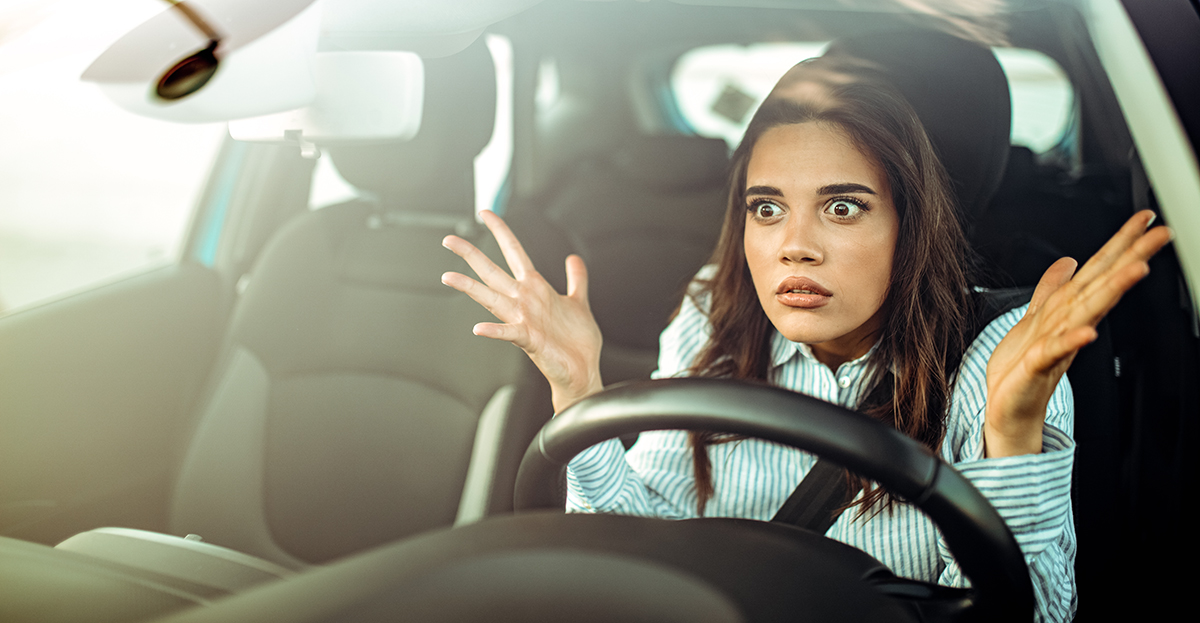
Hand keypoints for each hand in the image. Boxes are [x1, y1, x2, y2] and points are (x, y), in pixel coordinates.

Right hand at [441, 210, 603, 412]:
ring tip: (448, 277)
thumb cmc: (576, 341)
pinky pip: (509, 332)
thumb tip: (574, 259)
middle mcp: (525, 300)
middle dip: (471, 255)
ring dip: (470, 288)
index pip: (514, 252)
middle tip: (449, 241)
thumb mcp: (578, 301)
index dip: (501, 231)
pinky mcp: (529, 339)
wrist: (582, 371)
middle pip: (493, 271)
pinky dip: (494, 331)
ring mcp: (524, 319)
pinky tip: (478, 328)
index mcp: (535, 288)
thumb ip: (575, 279)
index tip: (486, 213)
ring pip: (492, 298)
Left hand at [984, 210, 1171, 456]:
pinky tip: (1088, 333)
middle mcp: (1068, 325)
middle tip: (1161, 236)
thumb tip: (1068, 262)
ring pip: (1087, 312)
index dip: (1119, 245)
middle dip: (1131, 260)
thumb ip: (1051, 290)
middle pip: (1102, 286)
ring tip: (1137, 269)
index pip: (1098, 272)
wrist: (1007, 409)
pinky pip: (1055, 351)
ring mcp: (1057, 345)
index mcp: (1067, 310)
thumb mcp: (1034, 318)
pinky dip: (1071, 341)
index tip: (1144, 221)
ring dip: (1111, 291)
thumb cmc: (1021, 367)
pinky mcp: (1038, 366)